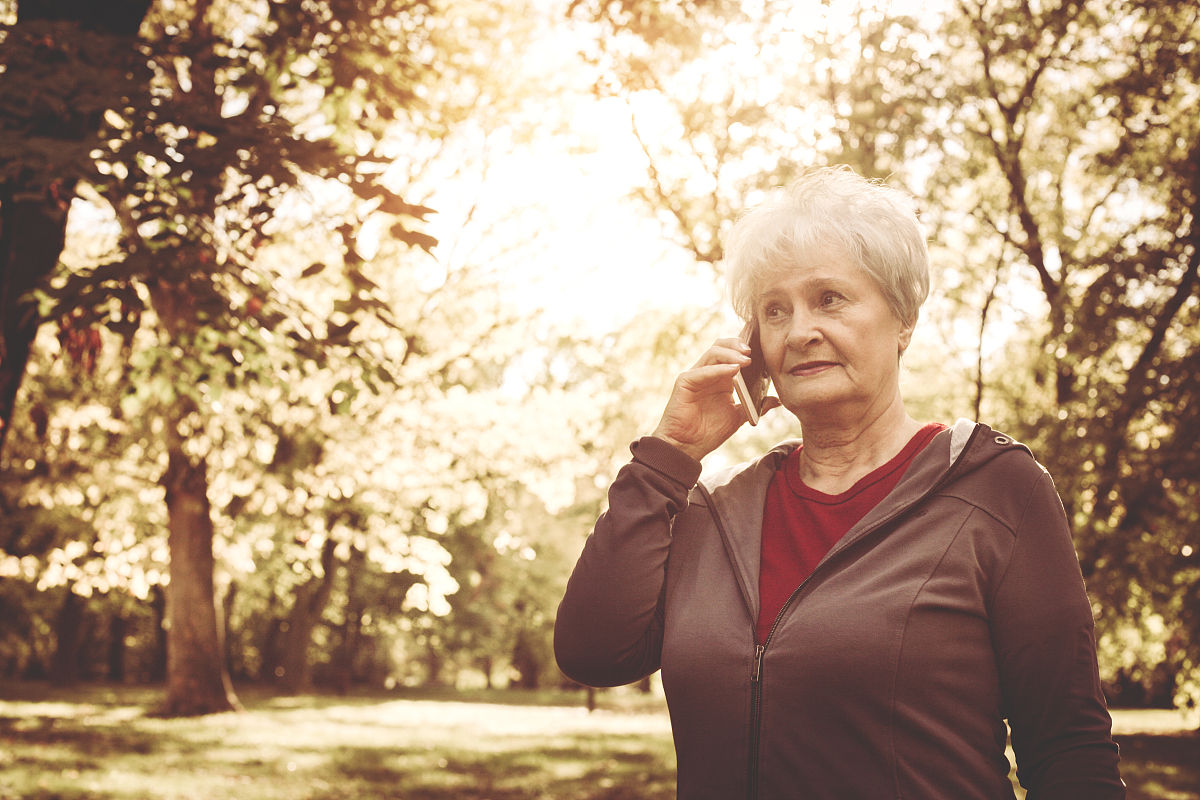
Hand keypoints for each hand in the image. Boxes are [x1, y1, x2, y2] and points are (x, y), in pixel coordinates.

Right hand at [651, 338, 774, 460]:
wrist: (687, 447)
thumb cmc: (709, 432)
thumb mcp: (738, 417)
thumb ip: (756, 406)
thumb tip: (777, 400)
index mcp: (720, 378)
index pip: (732, 353)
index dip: (745, 346)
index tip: (763, 347)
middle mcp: (708, 372)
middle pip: (721, 346)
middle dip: (737, 344)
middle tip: (753, 350)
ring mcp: (696, 375)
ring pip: (713, 353)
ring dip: (731, 353)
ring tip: (746, 360)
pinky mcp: (685, 382)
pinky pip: (703, 371)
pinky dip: (719, 369)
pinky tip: (734, 370)